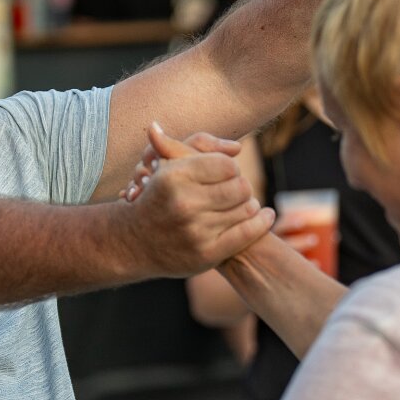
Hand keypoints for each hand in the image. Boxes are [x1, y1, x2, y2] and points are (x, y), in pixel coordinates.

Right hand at [123, 124, 273, 275]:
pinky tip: (265, 216)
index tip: (227, 173)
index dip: (231, 168)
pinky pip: (248, 232)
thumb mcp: (168, 164)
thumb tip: (237, 147)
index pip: (228, 165)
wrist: (134, 242)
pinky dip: (262, 222)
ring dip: (250, 205)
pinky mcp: (206, 253)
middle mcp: (184, 204)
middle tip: (237, 190)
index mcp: (174, 176)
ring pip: (247, 209)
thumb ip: (200, 145)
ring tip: (244, 204)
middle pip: (241, 187)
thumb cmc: (157, 197)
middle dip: (242, 186)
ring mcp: (195, 231)